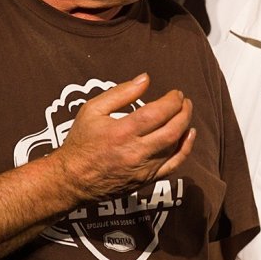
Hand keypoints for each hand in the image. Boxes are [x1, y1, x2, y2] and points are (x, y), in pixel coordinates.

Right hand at [56, 75, 195, 199]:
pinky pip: (173, 165)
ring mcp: (143, 168)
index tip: (176, 93)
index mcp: (122, 131)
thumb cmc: (81, 142)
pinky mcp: (146, 180)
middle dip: (184, 112)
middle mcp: (136, 151)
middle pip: (172, 130)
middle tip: (185, 101)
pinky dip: (185, 150)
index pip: (158, 113)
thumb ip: (120, 93)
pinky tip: (188, 136)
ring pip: (175, 147)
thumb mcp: (92, 110)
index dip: (173, 101)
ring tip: (185, 113)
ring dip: (185, 127)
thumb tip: (145, 78)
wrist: (72, 179)